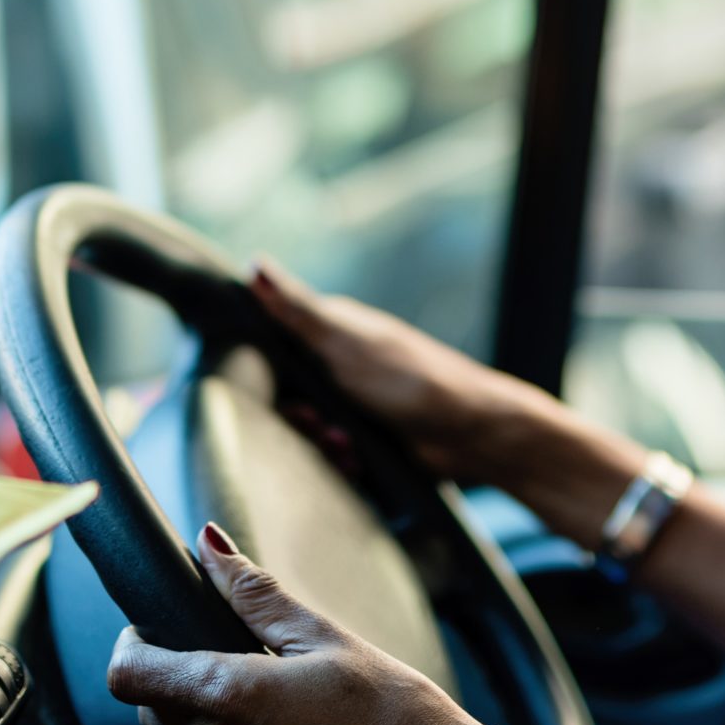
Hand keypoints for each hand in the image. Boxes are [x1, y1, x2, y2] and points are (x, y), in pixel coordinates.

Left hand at [104, 523, 513, 724]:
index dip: (132, 648)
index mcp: (232, 696)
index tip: (153, 633)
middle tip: (239, 668)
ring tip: (284, 719)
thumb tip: (210, 545)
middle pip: (157, 716)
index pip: (130, 675)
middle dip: (180, 686)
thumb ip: (254, 593)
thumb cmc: (397, 711)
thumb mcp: (327, 637)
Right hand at [247, 257, 553, 483]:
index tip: (270, 385)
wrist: (469, 434)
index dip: (263, 366)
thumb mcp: (345, 342)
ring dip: (321, 442)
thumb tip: (255, 264)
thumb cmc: (411, 378)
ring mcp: (352, 402)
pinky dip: (340, 460)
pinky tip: (357, 460)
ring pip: (306, 427)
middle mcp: (338, 364)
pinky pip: (330, 453)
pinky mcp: (364, 437)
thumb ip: (297, 310)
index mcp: (332, 330)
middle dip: (297, 416)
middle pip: (286, 392)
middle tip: (319, 422)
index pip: (272, 339)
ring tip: (346, 445)